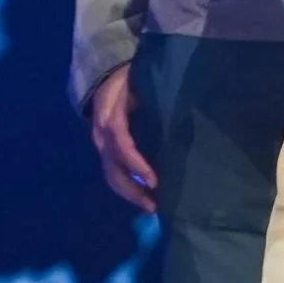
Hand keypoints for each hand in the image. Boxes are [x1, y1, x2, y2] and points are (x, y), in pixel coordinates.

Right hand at [90, 63, 157, 212]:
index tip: (153, 180)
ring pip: (111, 175)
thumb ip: (154, 95)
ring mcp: (101, 144)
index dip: (135, 163)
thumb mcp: (139, 80)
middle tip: (154, 205)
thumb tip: (181, 108)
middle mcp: (101, 134)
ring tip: (151, 206)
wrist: (105, 76)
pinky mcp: (105, 150)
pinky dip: (128, 187)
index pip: (120, 143)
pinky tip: (144, 195)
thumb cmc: (130, 79)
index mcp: (110, 114)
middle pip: (112, 169)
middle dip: (132, 190)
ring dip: (130, 193)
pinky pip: (113, 172)